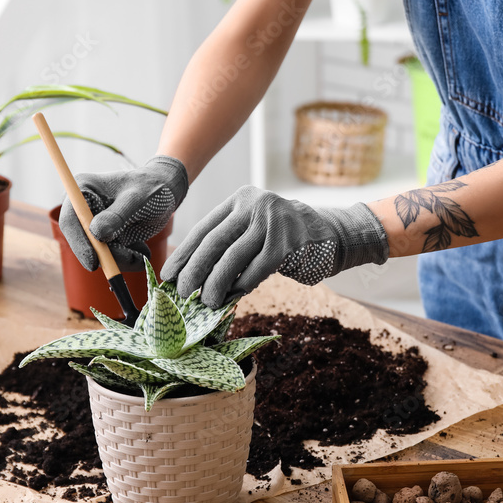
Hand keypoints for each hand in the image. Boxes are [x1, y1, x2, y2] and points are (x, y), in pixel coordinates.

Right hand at [60, 156, 187, 270]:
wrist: (166, 192)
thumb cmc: (151, 188)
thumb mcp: (137, 199)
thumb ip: (117, 215)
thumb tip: (96, 233)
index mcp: (83, 189)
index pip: (70, 220)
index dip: (79, 243)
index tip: (94, 263)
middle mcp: (84, 208)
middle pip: (82, 240)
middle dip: (105, 256)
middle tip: (132, 260)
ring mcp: (94, 224)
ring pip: (98, 252)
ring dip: (121, 259)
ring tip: (143, 254)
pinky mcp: (106, 237)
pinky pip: (111, 255)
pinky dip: (127, 258)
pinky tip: (142, 251)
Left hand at [161, 185, 389, 307]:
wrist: (332, 235)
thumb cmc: (285, 239)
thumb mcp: (254, 229)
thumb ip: (228, 243)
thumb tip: (192, 274)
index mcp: (241, 200)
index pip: (205, 229)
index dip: (185, 254)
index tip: (169, 276)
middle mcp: (255, 205)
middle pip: (215, 241)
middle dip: (195, 270)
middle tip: (183, 292)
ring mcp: (273, 222)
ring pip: (233, 257)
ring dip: (216, 283)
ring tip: (206, 301)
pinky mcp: (288, 242)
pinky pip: (257, 269)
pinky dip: (242, 285)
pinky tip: (233, 296)